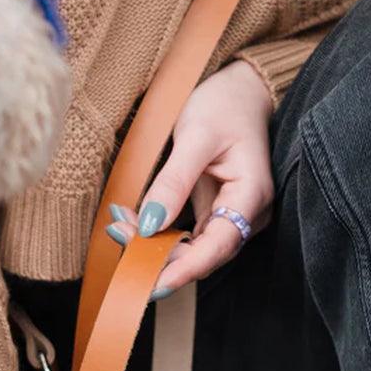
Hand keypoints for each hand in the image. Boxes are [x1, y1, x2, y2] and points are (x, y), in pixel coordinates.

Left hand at [106, 58, 273, 294]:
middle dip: (162, 256)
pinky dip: (162, 235)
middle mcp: (248, 213)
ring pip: (195, 248)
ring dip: (157, 247)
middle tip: (119, 240)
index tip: (151, 282)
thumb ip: (173, 182)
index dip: (184, 269)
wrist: (240, 87)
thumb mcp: (195, 137)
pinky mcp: (217, 210)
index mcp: (251, 195)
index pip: (218, 247)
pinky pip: (190, 235)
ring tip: (119, 230)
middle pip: (205, 254)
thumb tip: (148, 225)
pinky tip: (133, 226)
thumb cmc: (223, 105)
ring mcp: (233, 214)